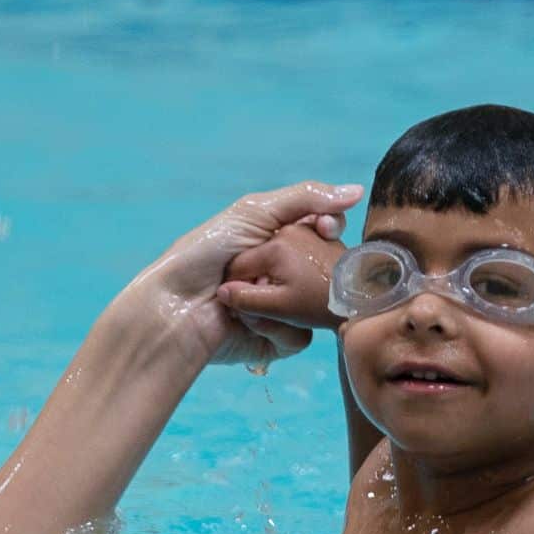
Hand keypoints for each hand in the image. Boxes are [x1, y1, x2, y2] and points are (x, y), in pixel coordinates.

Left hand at [117, 181, 361, 368]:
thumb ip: (305, 198)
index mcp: (279, 242)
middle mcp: (283, 275)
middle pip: (326, 270)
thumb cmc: (204, 253)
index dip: (330, 230)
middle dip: (305, 266)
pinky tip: (246, 320)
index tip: (327, 229)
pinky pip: (300, 338)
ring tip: (249, 290)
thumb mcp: (253, 212)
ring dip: (281, 297)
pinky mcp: (274, 342)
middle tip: (277, 264)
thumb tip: (357, 192)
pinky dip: (274, 326)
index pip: (326, 233)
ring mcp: (281, 310)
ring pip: (316, 307)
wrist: (175, 304)